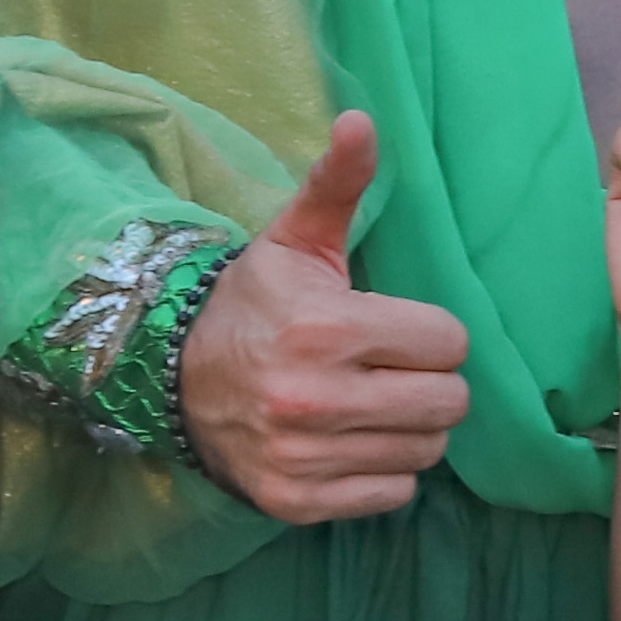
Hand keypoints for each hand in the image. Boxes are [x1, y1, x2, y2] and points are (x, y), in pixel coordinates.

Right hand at [181, 111, 477, 521]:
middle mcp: (315, 399)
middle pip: (448, 403)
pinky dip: (383, 472)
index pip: (449, 342)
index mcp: (326, 329)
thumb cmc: (255, 303)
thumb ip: (338, 182)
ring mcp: (304, 458)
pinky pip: (391, 496)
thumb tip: (362, 118)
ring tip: (374, 402)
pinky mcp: (295, 501)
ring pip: (426, 452)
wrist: (171, 377)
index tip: (398, 327)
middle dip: (432, 382)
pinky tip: (353, 441)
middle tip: (395, 368)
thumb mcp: (295, 239)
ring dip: (411, 428)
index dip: (432, 332)